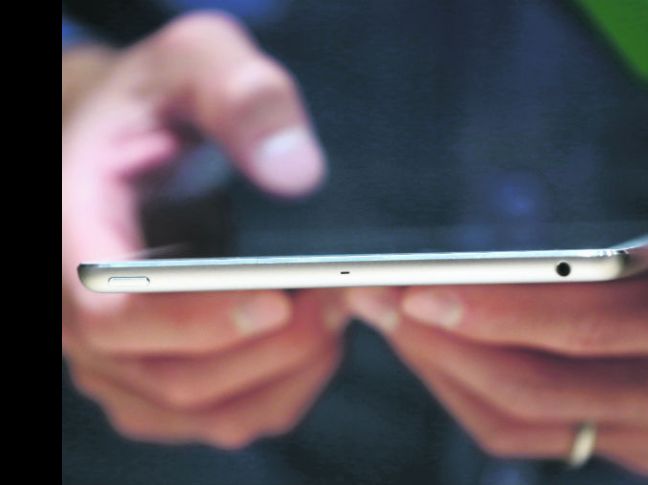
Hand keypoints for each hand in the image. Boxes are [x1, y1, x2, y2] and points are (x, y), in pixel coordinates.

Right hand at [62, 12, 345, 447]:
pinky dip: (278, 392)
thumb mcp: (194, 61)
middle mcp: (81, 312)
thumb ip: (239, 93)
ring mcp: (119, 358)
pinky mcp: (156, 376)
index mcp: (70, 235)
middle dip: (272, 347)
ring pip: (205, 412)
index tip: (284, 299)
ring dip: (284, 373)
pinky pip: (220, 418)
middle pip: (174, 376)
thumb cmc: (158, 102)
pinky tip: (315, 345)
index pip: (115, 312)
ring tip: (336, 314)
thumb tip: (297, 171)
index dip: (199, 320)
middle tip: (340, 296)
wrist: (133, 139)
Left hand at [347, 126, 647, 476]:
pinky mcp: (629, 436)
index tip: (416, 289)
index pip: (583, 325)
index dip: (492, 311)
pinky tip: (433, 349)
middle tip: (374, 293)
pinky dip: (470, 394)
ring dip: (444, 370)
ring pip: (521, 421)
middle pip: (533, 387)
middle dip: (439, 341)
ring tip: (389, 316)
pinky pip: (531, 433)